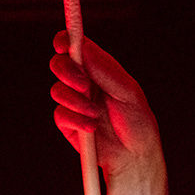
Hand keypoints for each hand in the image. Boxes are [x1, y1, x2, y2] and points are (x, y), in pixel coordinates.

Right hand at [50, 33, 161, 181]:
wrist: (135, 154)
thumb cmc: (137, 120)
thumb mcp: (128, 92)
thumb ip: (105, 69)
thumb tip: (82, 46)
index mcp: (97, 67)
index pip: (75, 45)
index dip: (65, 40)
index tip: (64, 44)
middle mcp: (82, 81)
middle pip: (58, 64)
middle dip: (67, 72)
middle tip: (83, 85)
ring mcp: (73, 101)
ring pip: (57, 91)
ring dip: (76, 102)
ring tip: (96, 114)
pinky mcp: (67, 122)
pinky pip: (60, 115)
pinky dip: (77, 121)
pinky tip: (92, 128)